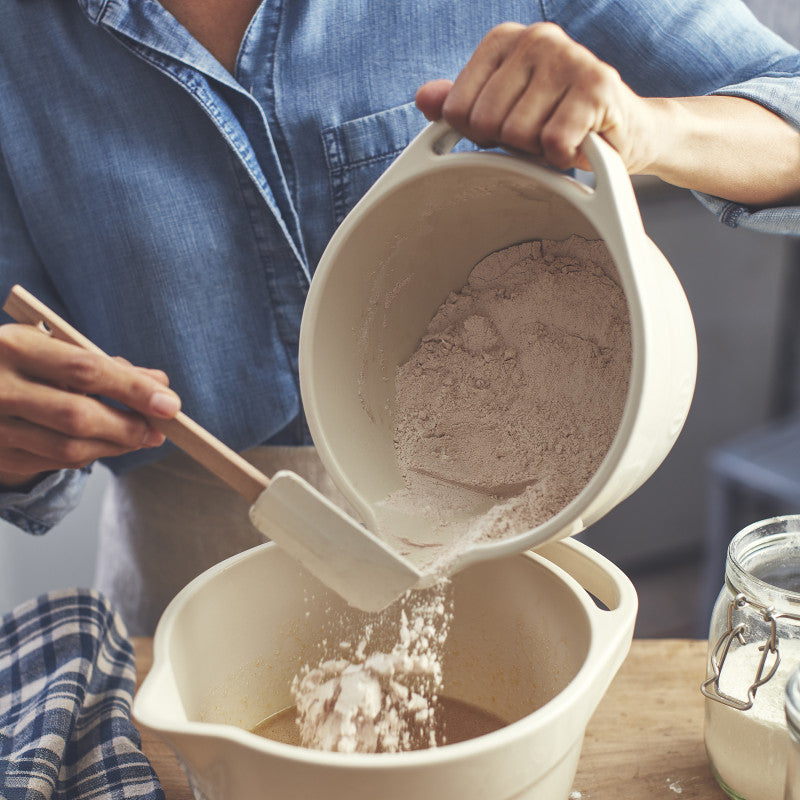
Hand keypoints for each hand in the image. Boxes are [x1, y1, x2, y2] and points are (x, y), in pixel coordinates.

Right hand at [0, 323, 180, 486]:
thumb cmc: (21, 360)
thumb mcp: (52, 347)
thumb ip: (106, 363)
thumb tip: (160, 384)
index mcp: (15, 346)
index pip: (86, 370)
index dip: (133, 389)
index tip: (170, 404)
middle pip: (77, 416)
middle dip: (128, 427)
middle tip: (159, 432)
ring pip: (68, 448)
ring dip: (114, 446)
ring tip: (139, 438)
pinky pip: (55, 463)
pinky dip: (89, 454)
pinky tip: (105, 444)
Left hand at [415, 22, 655, 173]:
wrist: (624, 132)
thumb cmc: (556, 120)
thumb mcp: (501, 112)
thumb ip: (460, 103)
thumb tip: (424, 98)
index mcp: (503, 41)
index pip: (456, 110)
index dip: (479, 134)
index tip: (508, 125)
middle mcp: (535, 38)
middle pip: (485, 123)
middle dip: (510, 144)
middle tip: (538, 133)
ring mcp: (568, 57)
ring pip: (518, 135)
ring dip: (539, 150)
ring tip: (559, 135)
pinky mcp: (597, 86)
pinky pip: (552, 143)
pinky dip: (563, 157)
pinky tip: (578, 143)